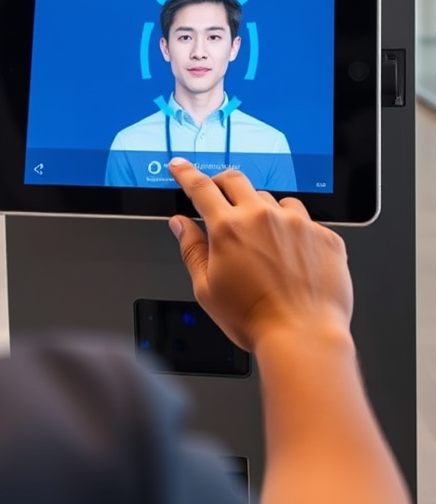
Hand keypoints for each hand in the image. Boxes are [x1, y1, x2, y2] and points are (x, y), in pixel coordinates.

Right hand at [168, 159, 352, 352]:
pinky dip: (295, 231)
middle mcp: (262, 217)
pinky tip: (293, 256)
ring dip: (262, 210)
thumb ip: (192, 249)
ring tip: (264, 241)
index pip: (201, 188)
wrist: (304, 337)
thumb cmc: (254, 319)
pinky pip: (305, 220)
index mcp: (229, 228)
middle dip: (223, 183)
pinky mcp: (323, 235)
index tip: (180, 166)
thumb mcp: (207, 289)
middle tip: (220, 196)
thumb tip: (180, 224)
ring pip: (273, 200)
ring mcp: (297, 223)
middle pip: (237, 180)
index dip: (186, 173)